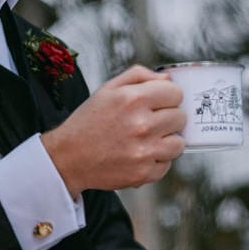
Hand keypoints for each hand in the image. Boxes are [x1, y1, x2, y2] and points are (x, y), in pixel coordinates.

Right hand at [41, 64, 185, 194]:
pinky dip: (156, 161)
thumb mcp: (107, 89)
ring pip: (179, 143)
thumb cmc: (88, 122)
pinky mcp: (143, 173)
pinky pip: (166, 165)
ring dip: (166, 141)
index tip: (158, 103)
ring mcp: (144, 151)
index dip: (167, 97)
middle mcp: (141, 124)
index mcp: (133, 99)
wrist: (68, 157)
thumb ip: (139, 76)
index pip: (175, 93)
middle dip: (168, 118)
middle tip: (149, 122)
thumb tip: (168, 79)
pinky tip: (138, 155)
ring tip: (147, 140)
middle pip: (180, 117)